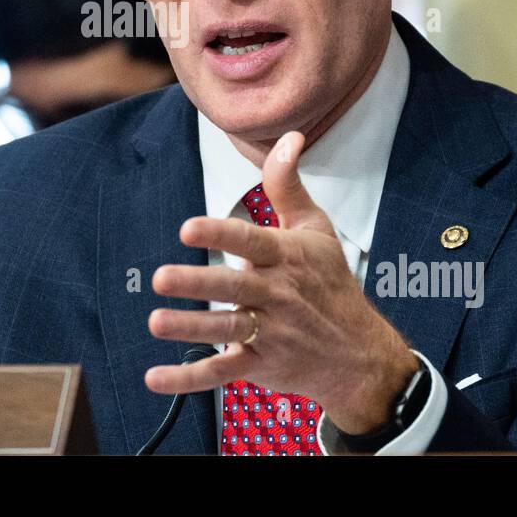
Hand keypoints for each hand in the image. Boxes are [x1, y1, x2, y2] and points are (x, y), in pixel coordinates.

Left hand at [145, 130, 418, 433]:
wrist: (361, 356)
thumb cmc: (332, 284)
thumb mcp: (316, 230)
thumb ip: (288, 185)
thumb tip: (289, 137)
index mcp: (287, 258)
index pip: (251, 242)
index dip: (220, 232)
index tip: (187, 227)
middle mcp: (278, 295)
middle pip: (235, 288)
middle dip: (197, 284)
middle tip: (161, 278)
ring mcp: (270, 334)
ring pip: (226, 330)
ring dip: (190, 329)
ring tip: (156, 321)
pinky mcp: (261, 366)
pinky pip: (222, 373)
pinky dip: (187, 379)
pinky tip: (155, 376)